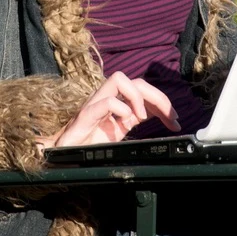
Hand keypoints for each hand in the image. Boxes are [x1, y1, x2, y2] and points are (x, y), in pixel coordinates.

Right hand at [43, 72, 180, 148]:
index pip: (142, 88)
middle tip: (170, 118)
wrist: (61, 156)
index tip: (175, 120)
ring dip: (137, 96)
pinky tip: (125, 123)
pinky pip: (105, 101)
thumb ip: (133, 119)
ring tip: (142, 117)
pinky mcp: (85, 116)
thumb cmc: (88, 144)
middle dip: (158, 96)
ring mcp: (95, 104)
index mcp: (116, 102)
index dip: (162, 100)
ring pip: (118, 79)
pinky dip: (120, 108)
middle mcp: (106, 98)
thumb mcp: (118, 132)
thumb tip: (158, 115)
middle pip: (135, 80)